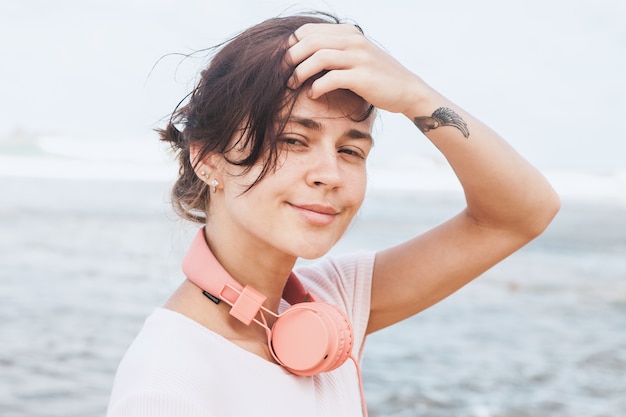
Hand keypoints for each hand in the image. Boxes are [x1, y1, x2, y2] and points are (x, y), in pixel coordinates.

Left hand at [285, 23, 423, 114]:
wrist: (406, 90)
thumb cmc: (376, 77)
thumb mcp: (356, 56)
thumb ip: (335, 51)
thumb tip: (302, 56)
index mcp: (348, 33)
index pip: (309, 30)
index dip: (290, 45)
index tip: (282, 61)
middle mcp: (353, 40)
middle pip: (310, 41)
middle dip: (290, 58)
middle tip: (280, 73)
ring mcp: (359, 57)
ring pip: (318, 57)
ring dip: (300, 72)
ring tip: (292, 84)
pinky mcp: (363, 77)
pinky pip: (332, 78)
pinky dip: (316, 87)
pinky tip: (312, 94)